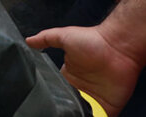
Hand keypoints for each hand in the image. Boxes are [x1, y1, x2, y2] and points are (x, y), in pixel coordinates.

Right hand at [25, 25, 143, 116]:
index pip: (57, 93)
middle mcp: (80, 91)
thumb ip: (45, 38)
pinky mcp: (108, 109)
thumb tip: (28, 40)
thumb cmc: (93, 40)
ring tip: (71, 115)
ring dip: (77, 115)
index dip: (52, 99)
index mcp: (69, 77)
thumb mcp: (64, 36)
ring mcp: (94, 101)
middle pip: (68, 107)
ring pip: (82, 114)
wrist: (118, 46)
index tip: (43, 104)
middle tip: (58, 112)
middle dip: (64, 110)